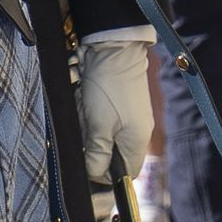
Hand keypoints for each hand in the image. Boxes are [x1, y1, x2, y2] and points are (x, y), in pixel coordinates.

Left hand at [75, 36, 154, 184]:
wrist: (113, 47)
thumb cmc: (109, 87)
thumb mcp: (99, 126)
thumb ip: (97, 155)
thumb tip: (94, 174)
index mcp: (137, 142)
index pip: (125, 174)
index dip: (105, 173)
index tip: (87, 162)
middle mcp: (135, 131)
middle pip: (109, 153)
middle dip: (91, 143)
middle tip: (84, 124)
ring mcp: (126, 116)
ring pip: (100, 134)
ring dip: (86, 124)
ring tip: (84, 104)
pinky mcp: (116, 103)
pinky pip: (97, 117)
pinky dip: (87, 110)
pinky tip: (84, 97)